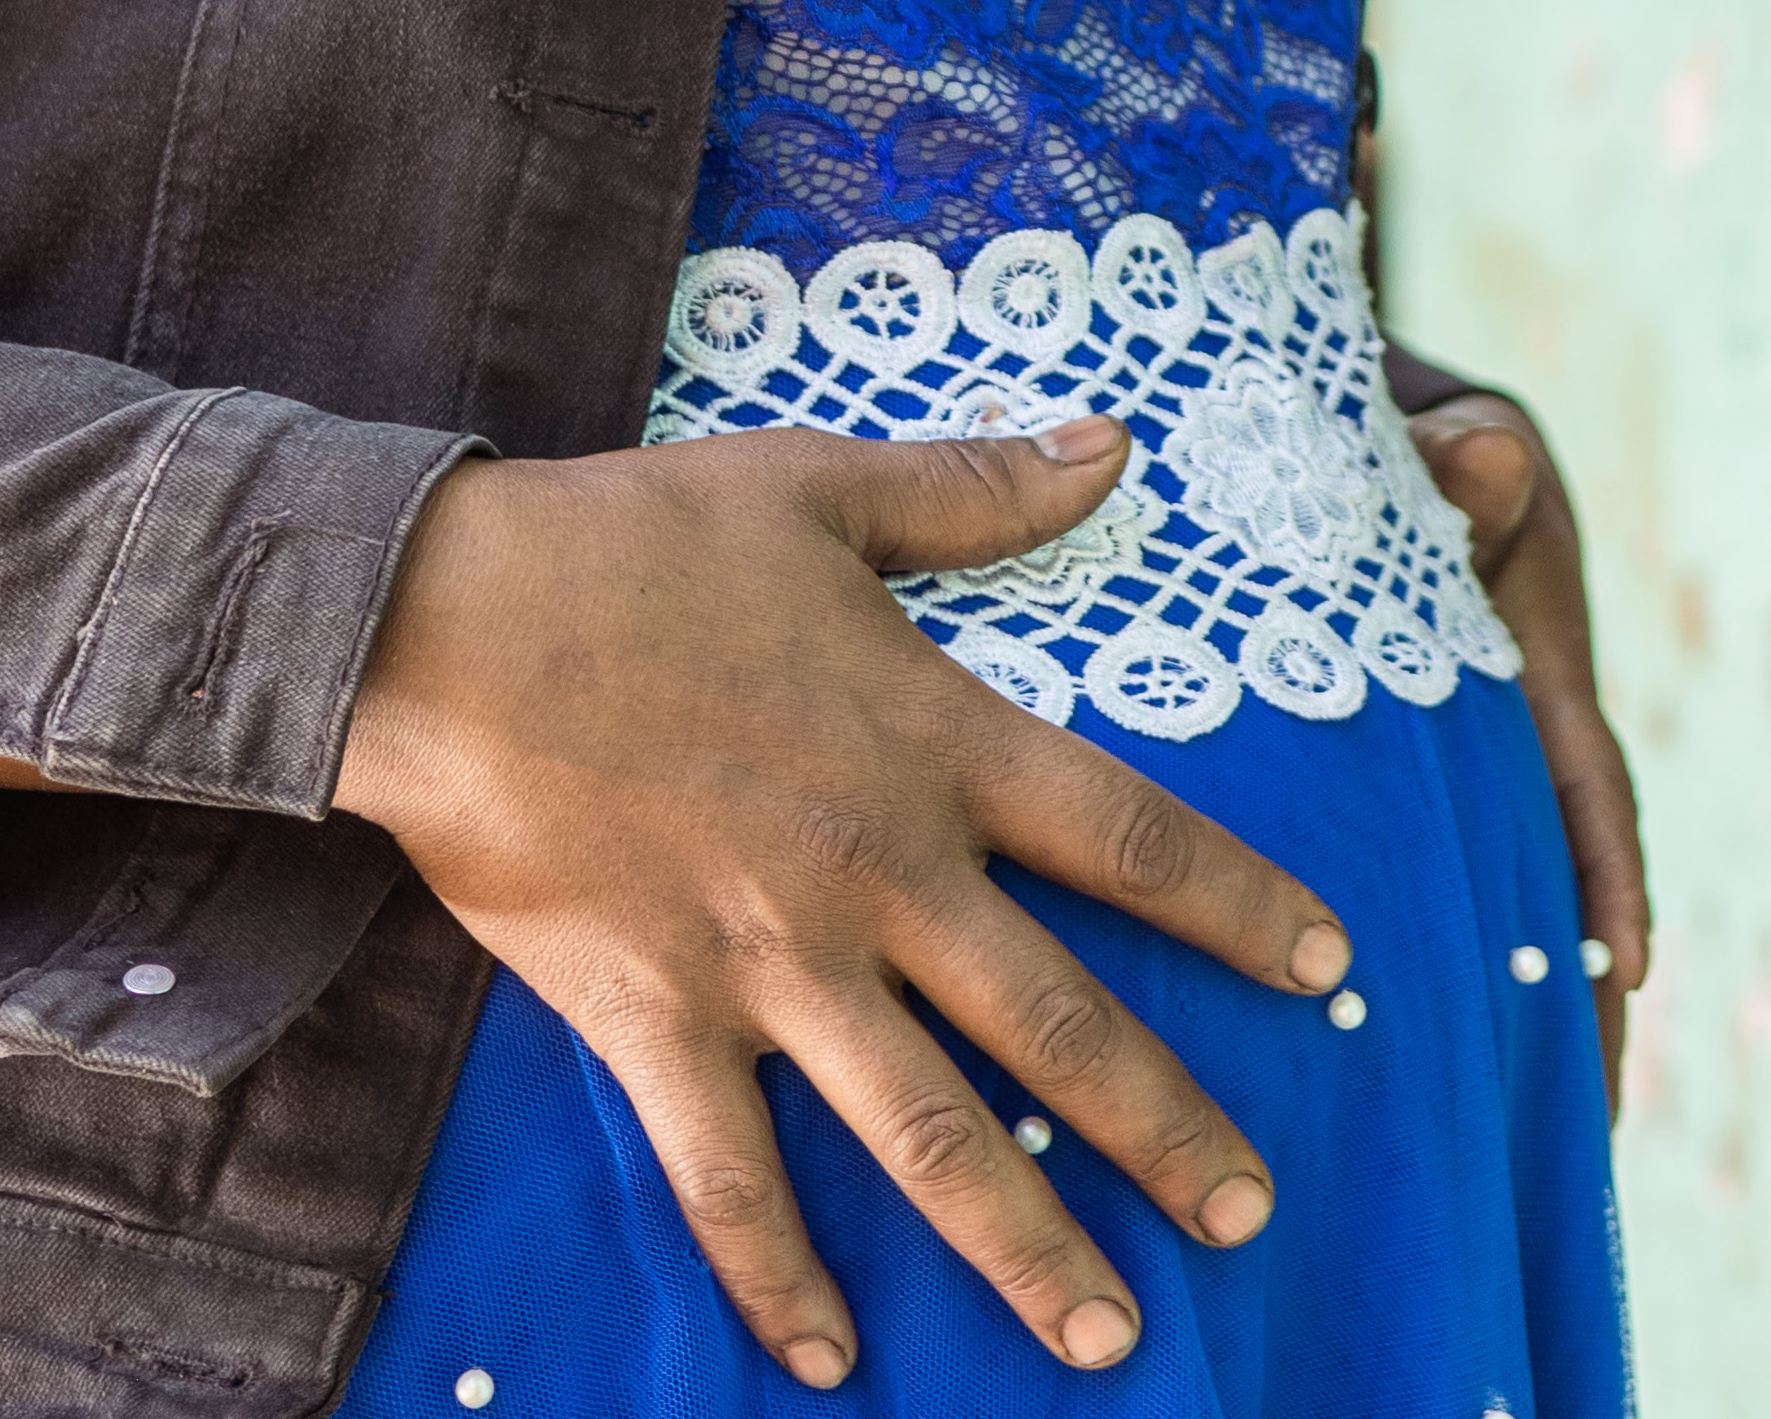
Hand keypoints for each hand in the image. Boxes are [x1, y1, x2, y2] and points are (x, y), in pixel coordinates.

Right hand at [332, 422, 1350, 1389]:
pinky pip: (728, 1179)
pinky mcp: (654, 1020)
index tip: (1328, 968)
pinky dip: (779, 1278)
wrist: (442, 619)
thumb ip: (978, 487)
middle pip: (1056, 1022)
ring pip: (924, 1132)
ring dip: (1022, 1245)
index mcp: (933, 742)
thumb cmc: (630, 544)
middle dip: (1165, 1129)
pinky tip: (830, 1362)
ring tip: (1106, 1342)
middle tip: (1251, 1216)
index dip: (1238, 905)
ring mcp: (768, 960)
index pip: (1130, 836)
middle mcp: (877, 872)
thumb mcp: (822, 486)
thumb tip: (1113, 444)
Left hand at [1405, 394, 1648, 1106]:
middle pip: (1559, 872)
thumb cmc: (1388, 417)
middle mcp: (1522, 717)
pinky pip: (1430, 875)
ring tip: (1516, 1146)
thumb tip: (1483, 456)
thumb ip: (1456, 446)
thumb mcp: (1435, 425)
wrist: (1340, 418)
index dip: (1601, 872)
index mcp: (1538, 649)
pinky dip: (1435, 957)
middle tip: (1590, 1125)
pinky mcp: (1408, 775)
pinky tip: (1396, 1063)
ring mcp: (1466, 752)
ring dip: (1514, 1007)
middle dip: (1583, 997)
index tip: (1619, 974)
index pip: (1579, 773)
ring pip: (1496, 894)